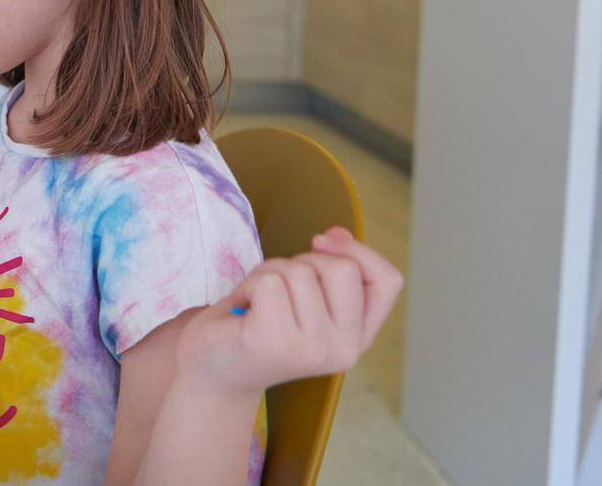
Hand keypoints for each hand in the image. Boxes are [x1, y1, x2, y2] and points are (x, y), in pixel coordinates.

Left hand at [175, 227, 402, 398]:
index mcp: (358, 338)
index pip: (388, 281)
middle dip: (304, 261)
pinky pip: (269, 282)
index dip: (359, 251)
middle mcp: (345, 350)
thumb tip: (337, 233)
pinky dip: (249, 285)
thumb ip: (330, 269)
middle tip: (278, 288)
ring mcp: (313, 349)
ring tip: (256, 303)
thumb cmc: (258, 322)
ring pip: (300, 271)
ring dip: (269, 273)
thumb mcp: (305, 295)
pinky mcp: (276, 341)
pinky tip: (243, 310)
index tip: (322, 242)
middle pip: (342, 268)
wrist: (213, 368)